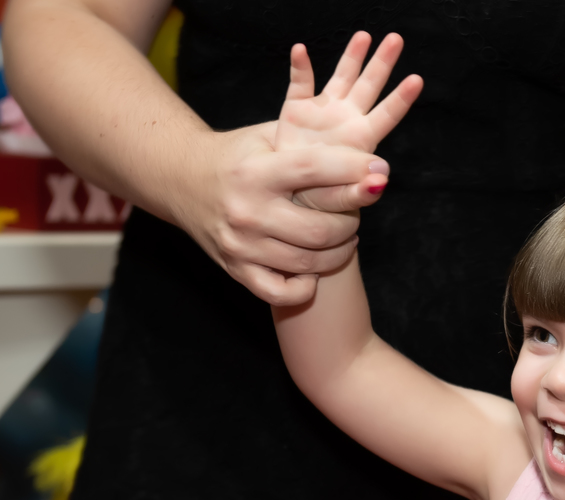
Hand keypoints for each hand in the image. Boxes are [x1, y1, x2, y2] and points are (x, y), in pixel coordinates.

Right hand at [178, 121, 381, 305]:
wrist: (181, 178)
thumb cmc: (239, 156)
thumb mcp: (269, 137)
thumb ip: (313, 144)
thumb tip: (369, 162)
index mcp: (255, 172)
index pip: (316, 170)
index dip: (355, 171)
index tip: (381, 171)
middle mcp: (246, 211)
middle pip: (320, 230)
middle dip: (351, 222)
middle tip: (356, 214)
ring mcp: (240, 245)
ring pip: (308, 263)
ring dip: (338, 252)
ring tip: (345, 238)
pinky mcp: (236, 269)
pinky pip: (280, 293)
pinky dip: (305, 287)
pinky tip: (314, 268)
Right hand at [279, 31, 422, 212]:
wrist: (293, 196)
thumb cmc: (322, 199)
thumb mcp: (343, 197)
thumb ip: (360, 190)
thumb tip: (382, 181)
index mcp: (361, 139)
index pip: (387, 115)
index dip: (401, 98)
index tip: (417, 80)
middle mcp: (346, 119)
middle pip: (369, 86)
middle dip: (382, 63)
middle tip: (396, 40)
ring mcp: (323, 112)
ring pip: (341, 77)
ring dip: (351, 57)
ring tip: (364, 36)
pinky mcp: (296, 111)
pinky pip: (299, 84)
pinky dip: (300, 67)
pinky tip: (301, 50)